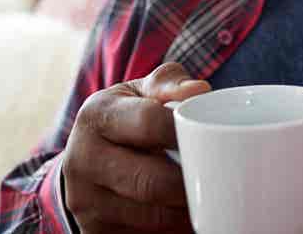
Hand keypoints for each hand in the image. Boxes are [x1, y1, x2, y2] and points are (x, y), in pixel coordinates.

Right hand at [62, 63, 210, 232]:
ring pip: (152, 217)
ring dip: (185, 210)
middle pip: (152, 182)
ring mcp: (85, 201)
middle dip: (190, 182)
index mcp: (97, 116)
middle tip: (219, 177)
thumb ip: (169, 83)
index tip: (212, 136)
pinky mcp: (95, 231)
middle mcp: (83, 160)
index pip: (150, 123)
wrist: (89, 153)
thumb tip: (199, 90)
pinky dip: (171, 228)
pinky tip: (183, 213)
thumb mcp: (142, 91)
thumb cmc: (129, 115)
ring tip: (206, 195)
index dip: (186, 131)